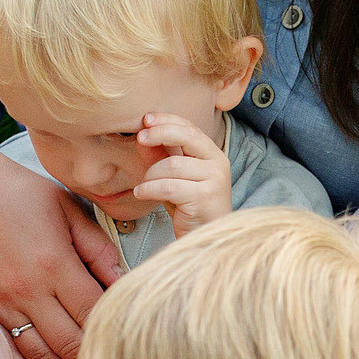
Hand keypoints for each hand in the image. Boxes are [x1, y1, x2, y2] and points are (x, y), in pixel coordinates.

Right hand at [0, 134, 123, 358]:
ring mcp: (0, 301)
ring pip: (38, 353)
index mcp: (55, 263)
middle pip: (69, 342)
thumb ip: (97, 247)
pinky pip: (2, 346)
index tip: (133, 351)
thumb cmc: (16, 191)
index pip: (95, 313)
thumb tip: (124, 280)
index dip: (115, 335)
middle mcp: (28, 289)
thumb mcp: (66, 207)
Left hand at [129, 113, 232, 237]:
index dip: (167, 120)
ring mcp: (215, 180)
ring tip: (143, 185)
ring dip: (150, 174)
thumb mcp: (172, 178)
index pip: (190, 127)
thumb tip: (142, 136)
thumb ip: (160, 157)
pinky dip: (150, 188)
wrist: (205, 239)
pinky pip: (169, 186)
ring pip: (172, 165)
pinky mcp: (205, 197)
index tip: (146, 119)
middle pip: (187, 137)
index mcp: (212, 154)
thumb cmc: (189, 207)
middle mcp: (218, 163)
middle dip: (160, 133)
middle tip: (140, 137)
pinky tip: (141, 193)